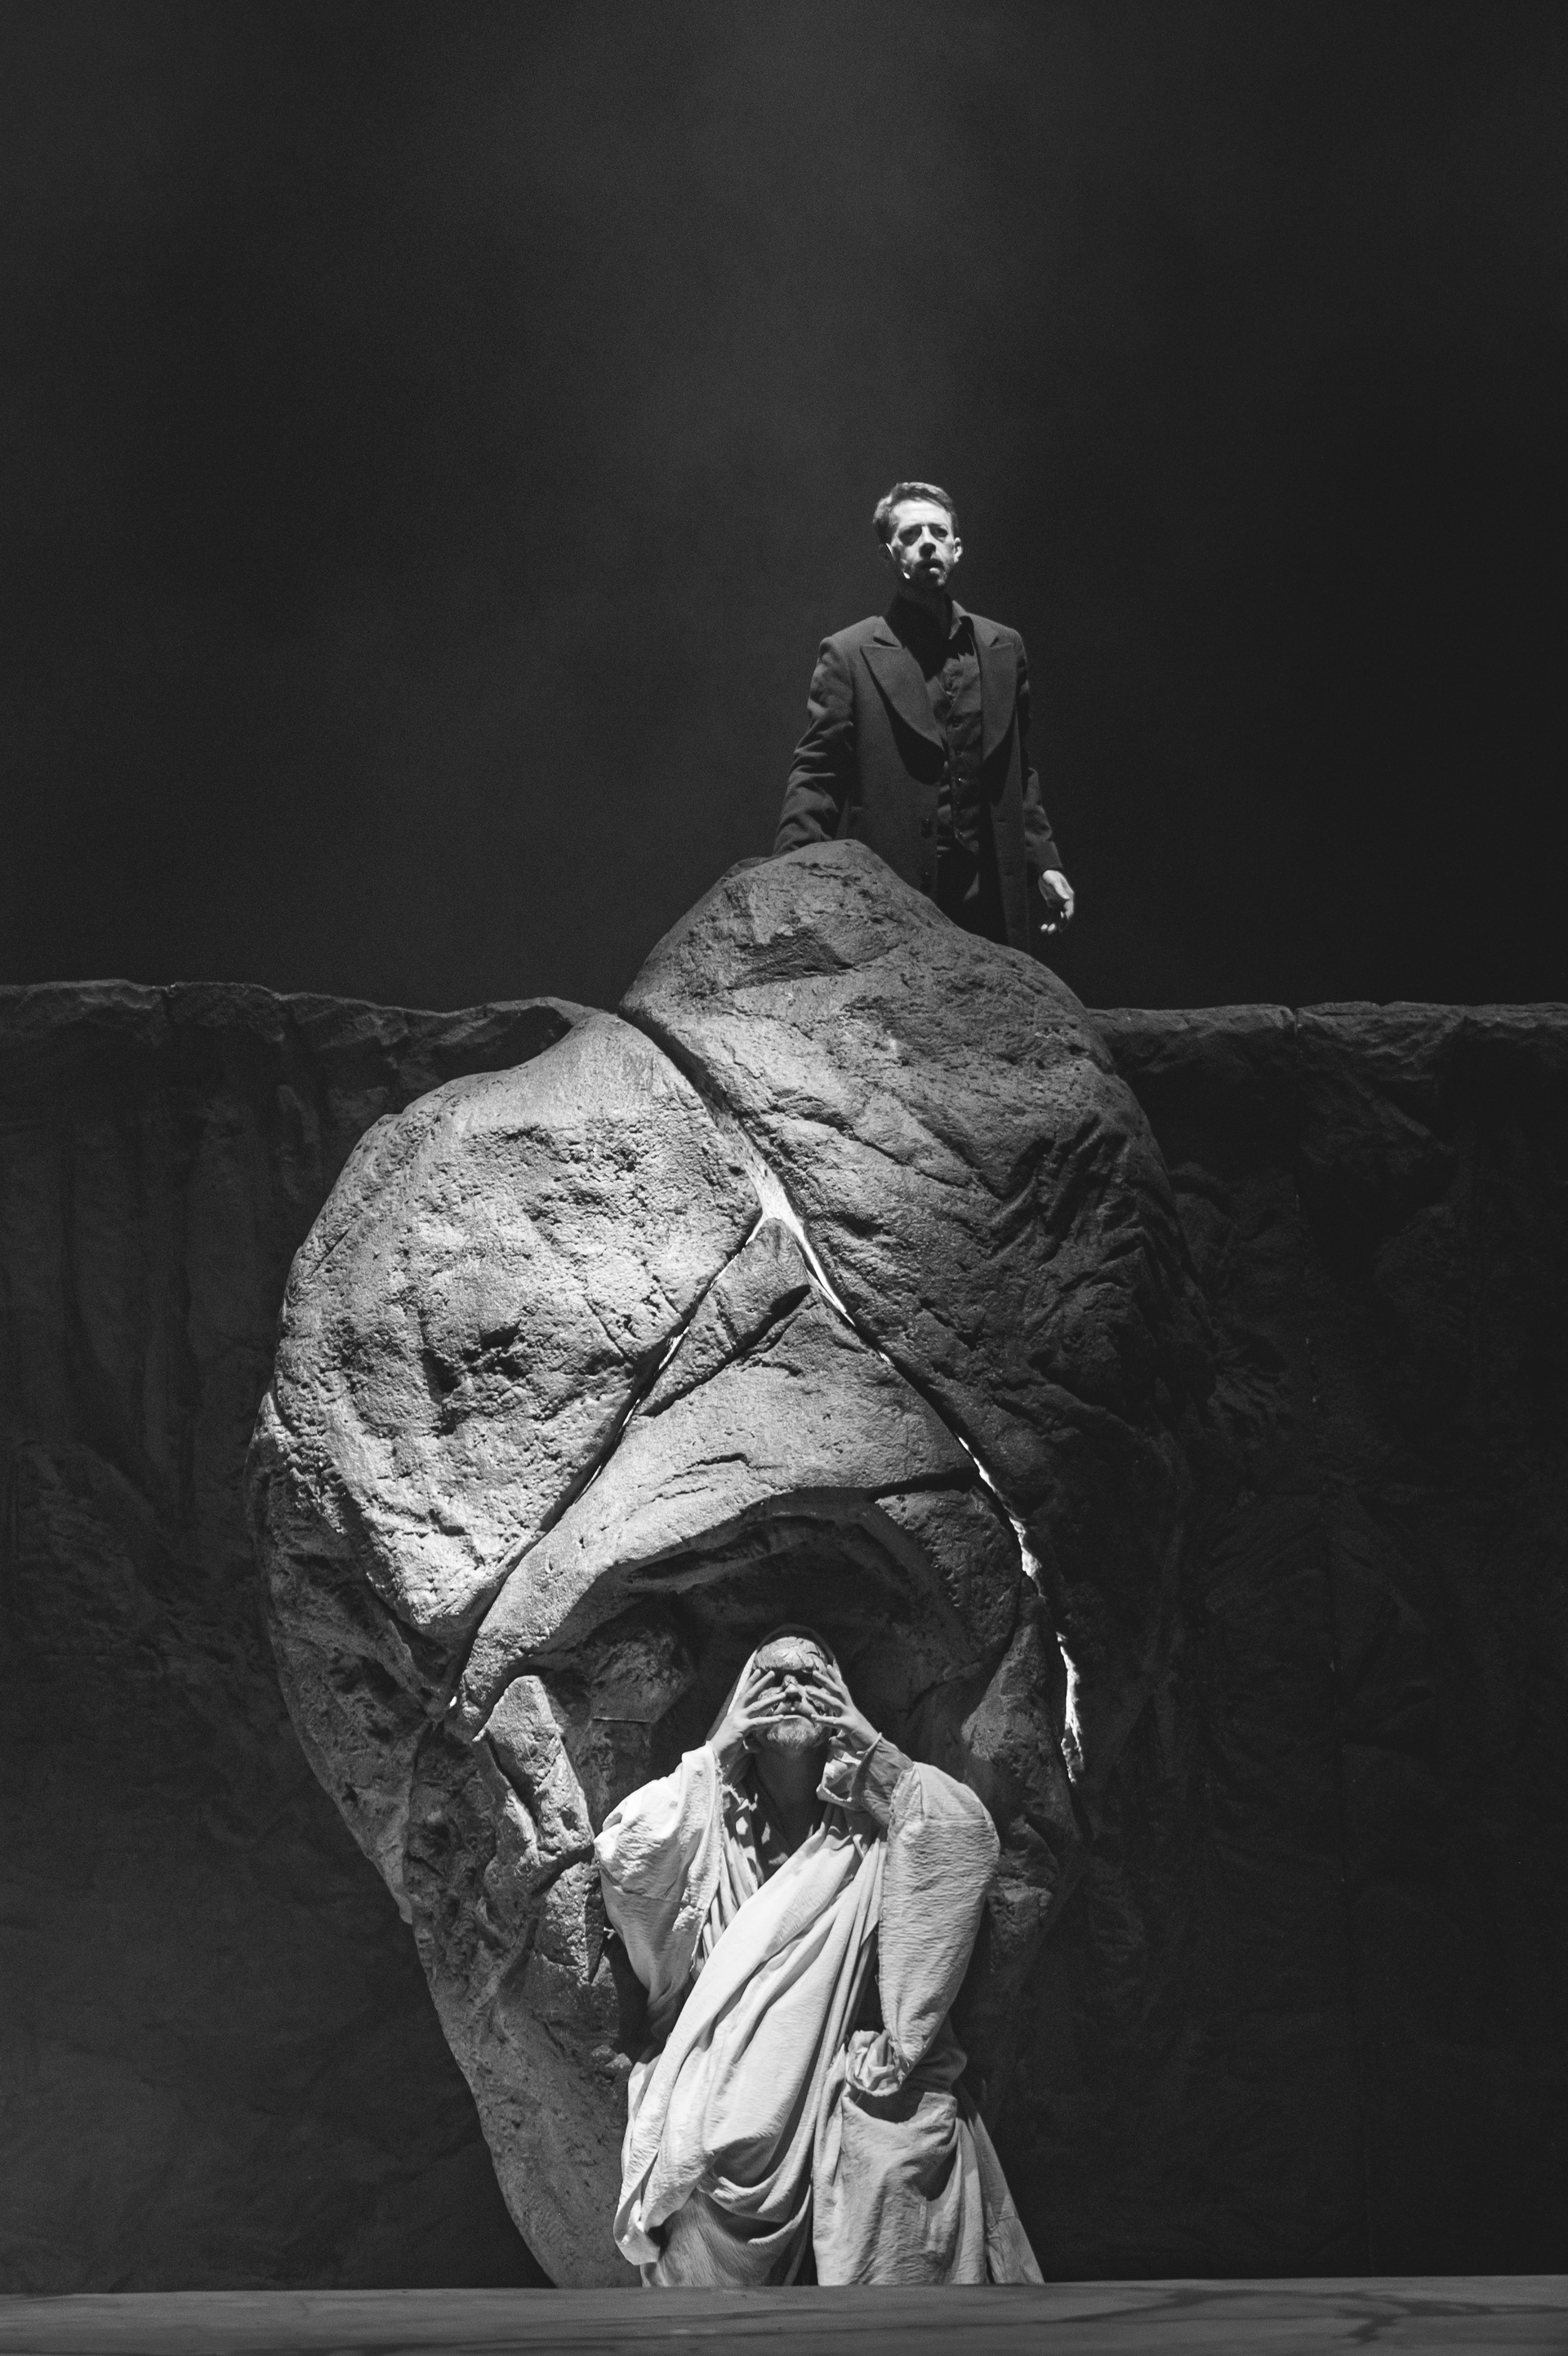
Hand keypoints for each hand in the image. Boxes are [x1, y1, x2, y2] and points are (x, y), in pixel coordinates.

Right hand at [710, 1658, 784, 1774]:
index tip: (758, 1672)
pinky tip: (781, 1717)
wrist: (713, 1756)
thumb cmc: (725, 1750)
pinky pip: (759, 1722)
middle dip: (761, 1683)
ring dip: (771, 1700)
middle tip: (772, 1673)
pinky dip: (771, 1719)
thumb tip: (760, 1747)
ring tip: (782, 1694)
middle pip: (750, 1694)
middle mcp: (736, 1713)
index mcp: (734, 1714)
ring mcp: (738, 1719)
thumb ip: (751, 1744)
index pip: (744, 1695)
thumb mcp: (741, 1745)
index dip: (751, 1683)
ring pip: (757, 1706)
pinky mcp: (741, 1728)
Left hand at [799, 1656, 879, 1762]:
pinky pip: (834, 1722)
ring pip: (834, 1703)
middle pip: (838, 1691)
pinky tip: (813, 1718)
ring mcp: (850, 1717)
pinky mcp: (850, 1726)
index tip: (828, 1667)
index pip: (842, 1691)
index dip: (835, 1679)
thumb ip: (837, 1739)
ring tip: (808, 1691)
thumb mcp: (847, 1739)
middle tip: (814, 1672)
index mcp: (851, 1710)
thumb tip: (829, 1741)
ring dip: (821, 1696)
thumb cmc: (863, 1744)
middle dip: (826, 1681)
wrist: (876, 1750)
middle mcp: (851, 1710)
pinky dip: (823, 1719)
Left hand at [1039, 869, 1075, 933]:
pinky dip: (1046, 920)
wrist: (1044, 872)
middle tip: (1049, 931)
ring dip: (1050, 924)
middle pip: (1062, 916)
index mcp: (1069, 897)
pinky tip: (1040, 925)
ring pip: (1055, 917)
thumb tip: (1067, 898)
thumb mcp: (1054, 882)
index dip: (1066, 920)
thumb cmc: (1050, 875)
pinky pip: (1050, 914)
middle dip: (1056, 924)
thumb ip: (1060, 890)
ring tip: (1043, 930)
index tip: (1061, 928)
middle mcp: (1065, 901)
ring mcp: (1058, 903)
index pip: (1069, 911)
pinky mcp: (1052, 904)